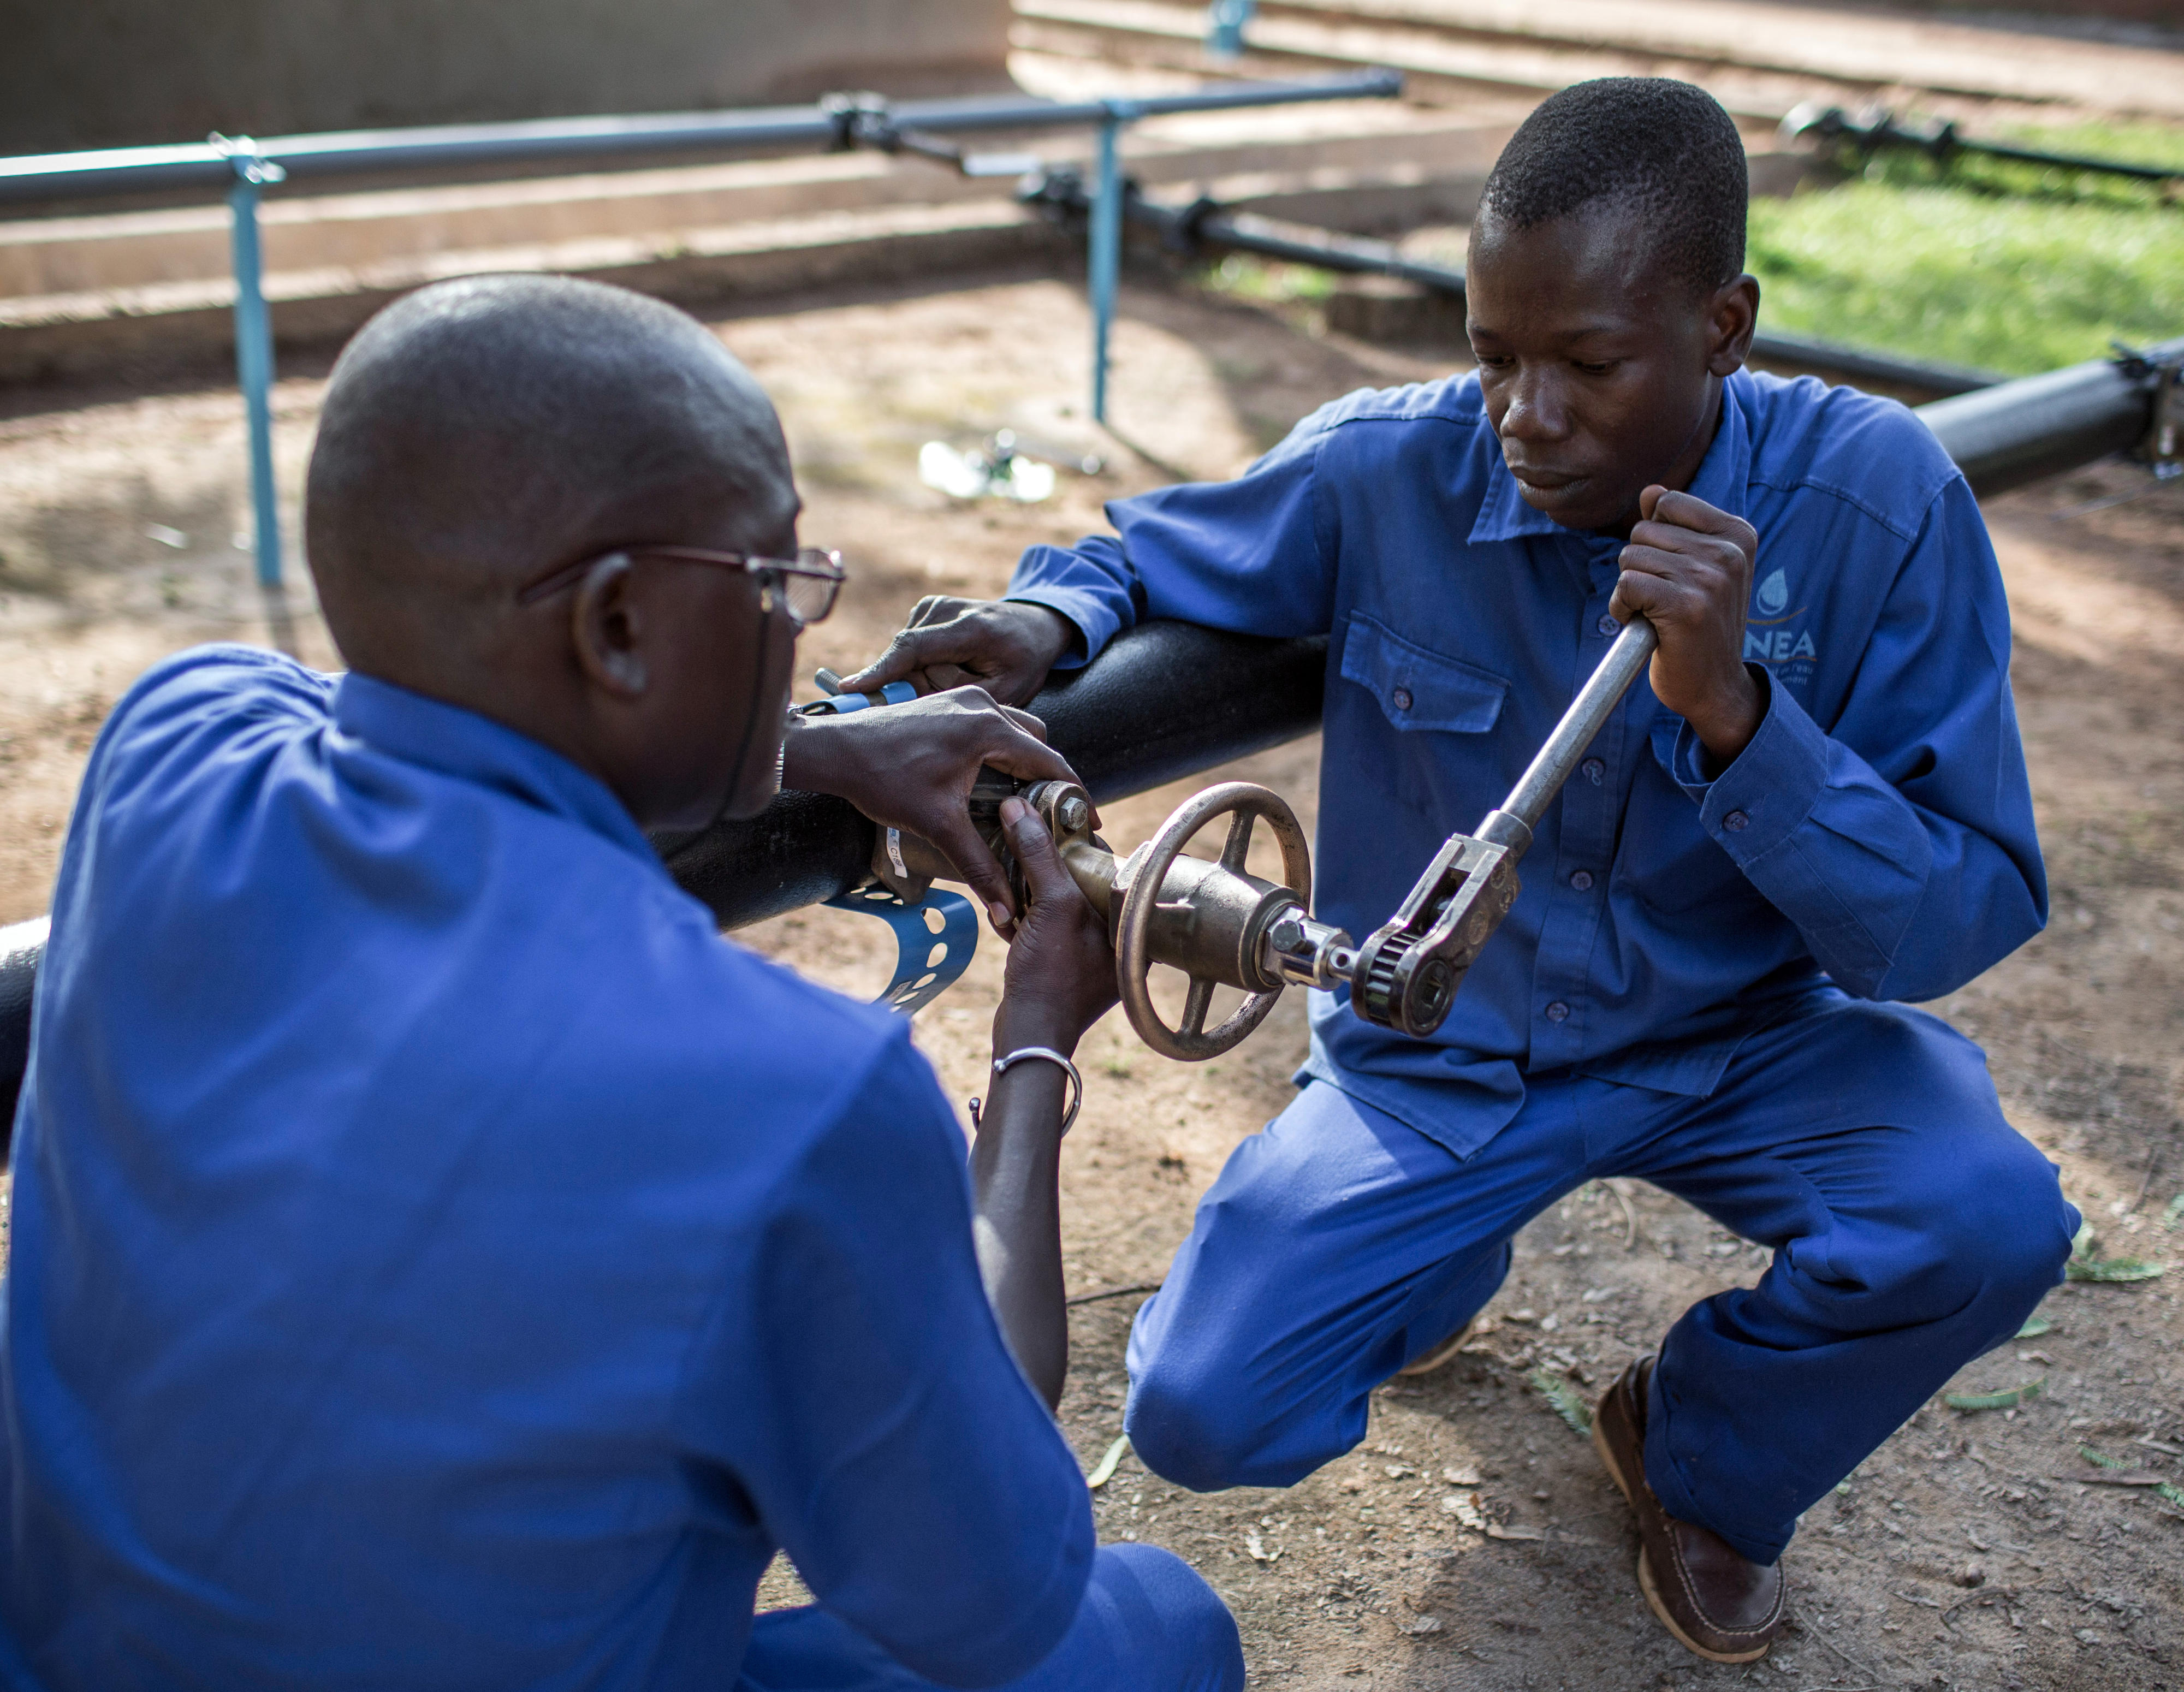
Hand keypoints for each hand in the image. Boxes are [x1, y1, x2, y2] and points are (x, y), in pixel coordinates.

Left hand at [781, 687, 1087, 932]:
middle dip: (1049, 777)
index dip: (1076, 795)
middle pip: (1038, 741)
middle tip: (1052, 815)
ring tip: (1023, 800)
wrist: (834, 751)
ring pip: (1016, 728)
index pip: (1051, 762)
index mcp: (988, 729)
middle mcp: (983, 704)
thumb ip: (977, 866)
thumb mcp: (937, 826)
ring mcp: (964, 697)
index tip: (1090, 820)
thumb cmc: (882, 781)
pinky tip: (989, 779)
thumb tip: (1005, 911)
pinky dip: (1001, 747)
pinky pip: (992, 721)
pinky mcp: (948, 700)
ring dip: (1024, 759)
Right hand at [835, 597, 1076, 707]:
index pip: (914, 648)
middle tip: (952, 696)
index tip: (849, 688)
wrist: (1033, 625)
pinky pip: (909, 650)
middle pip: (907, 660)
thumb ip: (962, 698)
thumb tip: (915, 703)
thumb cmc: (1023, 662)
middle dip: (921, 686)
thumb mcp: (1007, 689)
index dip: (881, 670)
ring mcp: (932, 606)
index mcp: (970, 627)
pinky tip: (947, 664)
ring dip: (923, 675)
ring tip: (958, 674)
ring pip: (906, 656)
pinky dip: (922, 664)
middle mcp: (945, 609)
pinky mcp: (924, 609)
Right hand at [992, 796, 1118, 1058]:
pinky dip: (1029, 917)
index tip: (1058, 829)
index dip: (1086, 847)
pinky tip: (1012, 916)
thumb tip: (1018, 809)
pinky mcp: (1066, 966)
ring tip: (1019, 891)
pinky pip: (1049, 926)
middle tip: (1030, 853)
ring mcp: (1095, 957)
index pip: (1116, 869)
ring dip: (1036, 893)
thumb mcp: (1051, 906)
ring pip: (1064, 904)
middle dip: (1053, 871)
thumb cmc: (1052, 978)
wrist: (1028, 1033)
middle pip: (1087, 885)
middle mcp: (1123, 944)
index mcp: (1137, 930)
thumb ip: (1040, 856)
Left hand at [1611, 485, 1763, 764]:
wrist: (1715, 685)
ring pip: (1630, 558)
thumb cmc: (1700, 624)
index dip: (1654, 538)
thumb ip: (1675, 527)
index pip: (1667, 502)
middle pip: (1643, 531)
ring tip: (1658, 612)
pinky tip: (1644, 624)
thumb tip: (1650, 491)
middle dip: (1641, 565)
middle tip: (1666, 598)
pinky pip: (1626, 585)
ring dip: (1631, 589)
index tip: (1674, 570)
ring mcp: (1710, 578)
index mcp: (1738, 533)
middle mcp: (1729, 552)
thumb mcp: (1698, 567)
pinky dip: (1622, 607)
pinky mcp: (1686, 606)